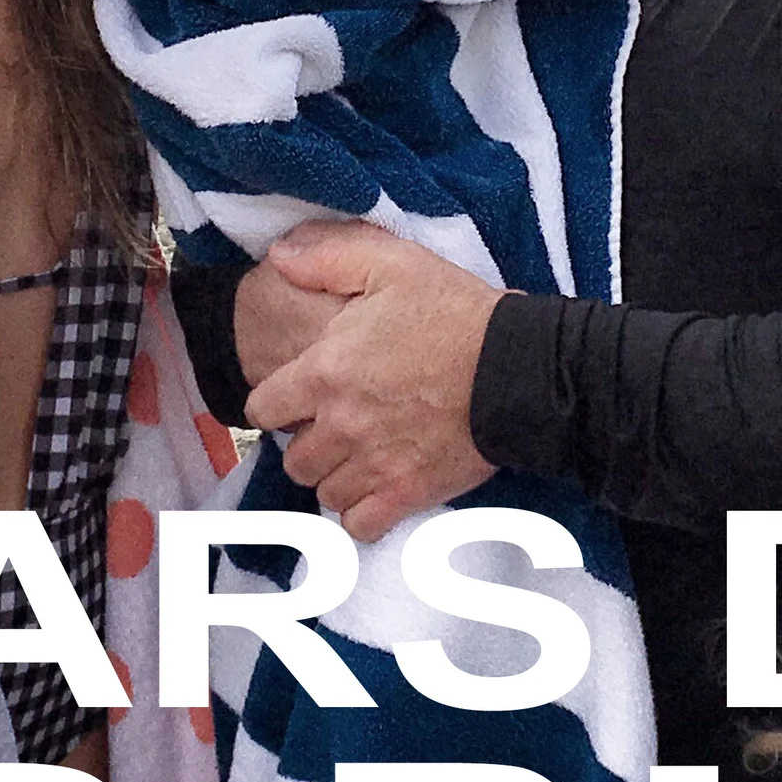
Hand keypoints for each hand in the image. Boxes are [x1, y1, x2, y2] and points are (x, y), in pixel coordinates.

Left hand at [244, 221, 502, 538]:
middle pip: (294, 459)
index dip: (277, 404)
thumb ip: (326, 257)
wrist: (518, 367)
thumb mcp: (391, 263)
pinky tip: (377, 488)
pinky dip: (363, 512)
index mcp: (326, 371)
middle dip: (307, 444)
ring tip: (358, 456)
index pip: (262, 408)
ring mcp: (373, 463)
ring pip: (324, 493)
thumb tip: (278, 257)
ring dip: (335, 477)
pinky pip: (359, 524)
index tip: (298, 400)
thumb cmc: (457, 315)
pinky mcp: (407, 492)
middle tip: (334, 427)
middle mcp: (341, 424)